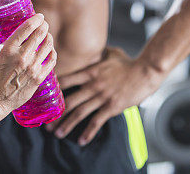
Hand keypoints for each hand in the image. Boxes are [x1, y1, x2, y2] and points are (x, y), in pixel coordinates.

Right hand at [0, 14, 56, 116]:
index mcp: (8, 48)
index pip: (28, 27)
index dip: (36, 19)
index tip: (39, 16)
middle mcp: (22, 56)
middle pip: (40, 34)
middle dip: (44, 26)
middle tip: (43, 24)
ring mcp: (32, 68)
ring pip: (48, 46)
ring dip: (49, 37)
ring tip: (47, 36)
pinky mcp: (38, 78)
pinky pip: (51, 61)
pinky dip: (52, 52)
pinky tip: (50, 50)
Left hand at [46, 47, 162, 145]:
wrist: (146, 70)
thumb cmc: (130, 62)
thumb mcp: (111, 53)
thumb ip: (100, 53)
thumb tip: (96, 48)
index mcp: (90, 72)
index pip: (66, 80)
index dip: (53, 89)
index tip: (44, 97)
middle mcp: (92, 85)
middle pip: (68, 100)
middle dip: (56, 114)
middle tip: (47, 124)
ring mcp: (102, 96)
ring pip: (79, 113)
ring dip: (67, 124)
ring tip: (58, 133)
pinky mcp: (112, 106)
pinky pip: (97, 121)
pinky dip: (88, 132)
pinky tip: (82, 140)